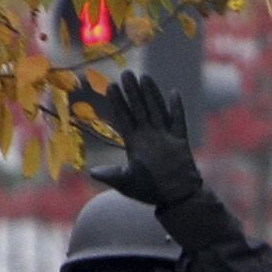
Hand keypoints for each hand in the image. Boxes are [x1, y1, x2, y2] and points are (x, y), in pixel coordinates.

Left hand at [89, 73, 205, 206]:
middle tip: (126, 73)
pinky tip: (174, 93)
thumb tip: (91, 173)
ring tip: (145, 77)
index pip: (124, 118)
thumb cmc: (150, 191)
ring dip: (151, 94)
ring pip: (157, 110)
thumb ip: (111, 175)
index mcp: (134, 143)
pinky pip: (179, 121)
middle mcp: (149, 136)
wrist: (176, 198)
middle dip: (132, 92)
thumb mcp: (127, 183)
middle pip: (139, 109)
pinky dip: (177, 108)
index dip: (117, 103)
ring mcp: (165, 137)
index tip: (111, 86)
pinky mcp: (181, 141)